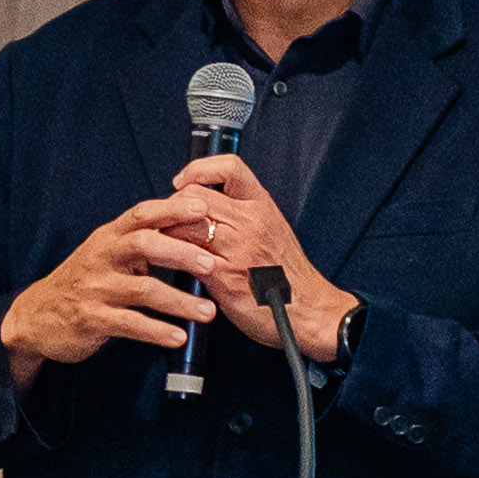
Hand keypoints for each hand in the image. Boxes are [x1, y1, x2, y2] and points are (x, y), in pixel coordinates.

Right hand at [0, 194, 231, 385]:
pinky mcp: (91, 319)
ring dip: (178, 302)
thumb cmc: (85, 282)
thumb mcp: (109, 253)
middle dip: (181, 253)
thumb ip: (143, 241)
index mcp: (110, 237)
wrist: (37, 316)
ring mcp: (95, 288)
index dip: (172, 209)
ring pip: (142, 290)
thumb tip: (192, 228)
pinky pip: (129, 324)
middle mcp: (102, 257)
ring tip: (208, 312)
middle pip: (144, 245)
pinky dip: (156, 331)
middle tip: (211, 265)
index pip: (142, 214)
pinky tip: (179, 337)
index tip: (204, 208)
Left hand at [163, 155, 350, 362]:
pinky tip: (176, 265)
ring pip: (185, 225)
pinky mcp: (226, 277)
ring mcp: (238, 249)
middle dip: (173, 208)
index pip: (228, 168)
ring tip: (170, 245)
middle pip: (195, 197)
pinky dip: (176, 260)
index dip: (198, 169)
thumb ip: (242, 215)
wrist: (310, 309)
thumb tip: (204, 206)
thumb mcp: (273, 230)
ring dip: (169, 235)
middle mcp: (251, 222)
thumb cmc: (289, 276)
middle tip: (170, 223)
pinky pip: (188, 258)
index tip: (183, 182)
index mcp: (262, 206)